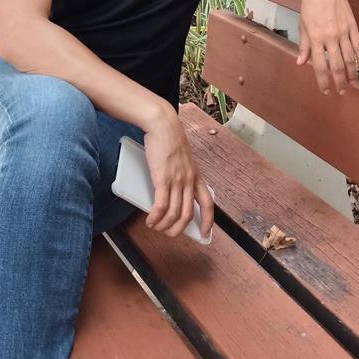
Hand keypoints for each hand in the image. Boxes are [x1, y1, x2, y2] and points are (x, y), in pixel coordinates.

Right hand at [142, 106, 213, 238]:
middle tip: (169, 233)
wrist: (163, 124)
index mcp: (196, 175)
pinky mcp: (162, 178)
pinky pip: (161, 205)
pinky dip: (155, 217)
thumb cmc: (169, 138)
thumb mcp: (182, 158)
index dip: (208, 221)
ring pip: (174, 214)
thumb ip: (180, 174)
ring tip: (156, 226)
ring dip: (164, 226)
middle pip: (188, 214)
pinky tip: (150, 220)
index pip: (208, 203)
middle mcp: (189, 180)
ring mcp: (176, 180)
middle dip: (178, 229)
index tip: (206, 234)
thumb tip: (170, 192)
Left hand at [297, 0, 358, 94]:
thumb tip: (301, 62)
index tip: (325, 90)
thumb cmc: (310, 4)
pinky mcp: (353, 26)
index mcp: (315, 38)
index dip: (323, 81)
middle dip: (339, 82)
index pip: (319, 66)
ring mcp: (343, 32)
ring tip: (351, 83)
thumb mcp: (302, 24)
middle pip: (337, 66)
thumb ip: (304, 45)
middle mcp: (330, 38)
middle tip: (341, 91)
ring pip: (350, 59)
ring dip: (351, 74)